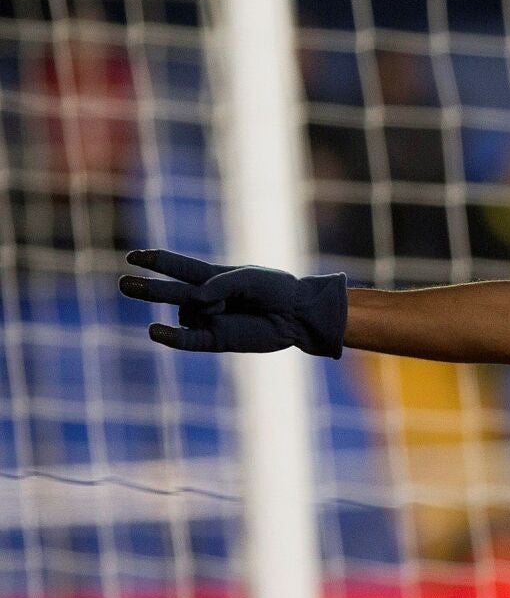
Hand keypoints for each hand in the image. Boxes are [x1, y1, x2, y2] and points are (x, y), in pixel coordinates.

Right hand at [119, 249, 347, 357]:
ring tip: (231, 308)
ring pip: (188, 313)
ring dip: (204, 309)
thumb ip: (222, 284)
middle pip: (169, 291)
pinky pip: (186, 340)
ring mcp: (208, 319)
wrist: (298, 315)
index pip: (178, 267)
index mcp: (213, 277)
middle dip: (147, 287)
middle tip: (123, 284)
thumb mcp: (251, 278)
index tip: (134, 256)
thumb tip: (195, 300)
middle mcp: (206, 298)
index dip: (156, 260)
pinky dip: (170, 336)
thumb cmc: (276, 290)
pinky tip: (155, 330)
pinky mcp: (215, 340)